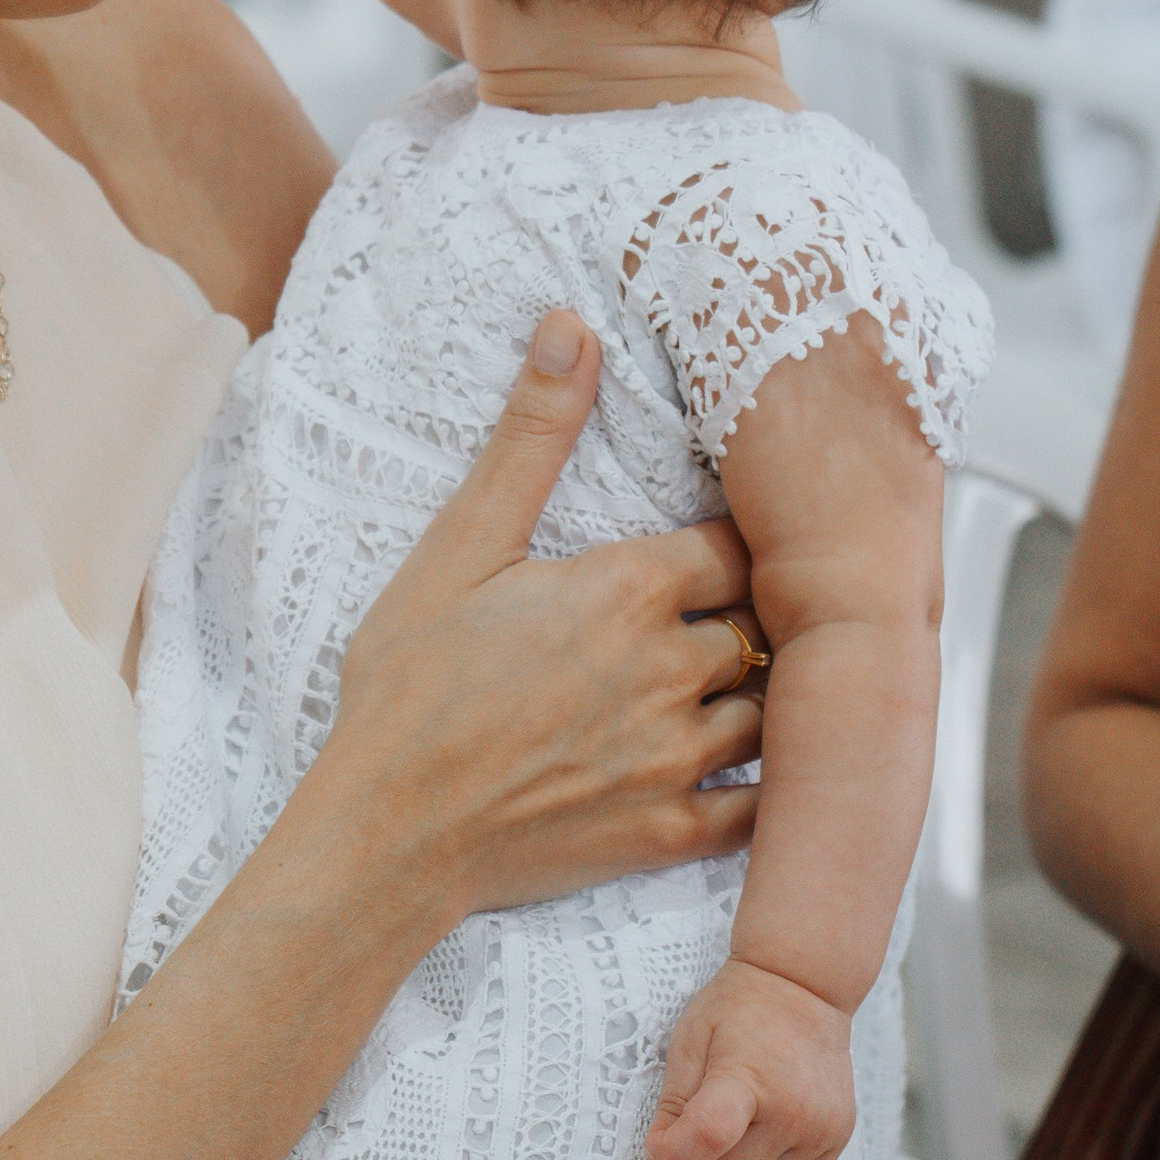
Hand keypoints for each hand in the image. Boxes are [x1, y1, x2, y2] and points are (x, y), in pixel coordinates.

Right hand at [306, 312, 763, 957]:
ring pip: (775, 708)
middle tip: (732, 611)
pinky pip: (763, 806)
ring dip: (764, 692)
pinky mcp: (672, 833)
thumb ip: (529, 439)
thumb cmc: (408, 688)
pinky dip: (773, 786)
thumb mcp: (459, 547)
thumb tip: (570, 326)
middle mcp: (673, 670)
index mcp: (630, 591)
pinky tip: (758, 770)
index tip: (713, 548)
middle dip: (753, 614)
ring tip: (741, 680)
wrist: (384, 832)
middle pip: (764, 623)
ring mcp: (680, 759)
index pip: (734, 545)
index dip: (728, 544)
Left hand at [644, 955, 853, 1159]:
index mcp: (749, 1076)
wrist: (803, 988)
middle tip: (689, 1135)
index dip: (670, 1152)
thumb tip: (664, 1153)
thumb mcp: (689, 1040)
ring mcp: (821, 1129)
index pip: (707, 1139)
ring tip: (723, 1137)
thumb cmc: (738, 1010)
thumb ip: (674, 1102)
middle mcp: (794, 1110)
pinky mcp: (836, 1140)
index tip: (658, 1144)